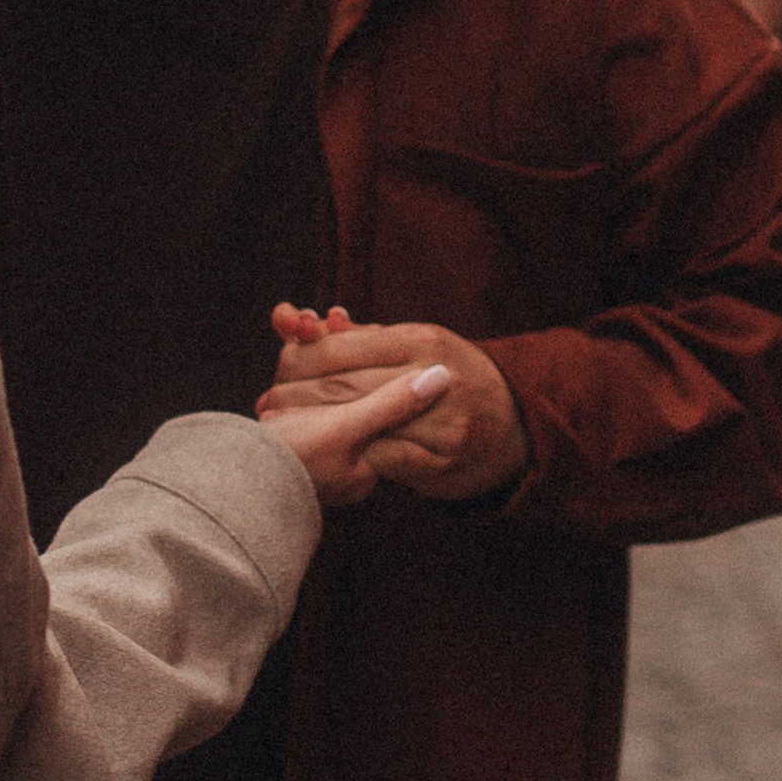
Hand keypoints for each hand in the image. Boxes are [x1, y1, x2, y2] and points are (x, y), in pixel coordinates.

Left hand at [260, 305, 526, 502]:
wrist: (514, 423)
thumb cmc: (446, 376)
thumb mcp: (412, 346)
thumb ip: (358, 338)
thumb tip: (298, 319)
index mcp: (421, 339)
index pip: (345, 347)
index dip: (302, 359)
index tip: (277, 370)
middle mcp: (434, 374)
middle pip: (346, 385)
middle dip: (298, 397)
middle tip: (267, 405)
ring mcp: (443, 420)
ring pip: (363, 425)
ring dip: (317, 431)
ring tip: (283, 435)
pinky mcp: (445, 461)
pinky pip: (387, 460)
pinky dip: (356, 459)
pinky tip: (330, 459)